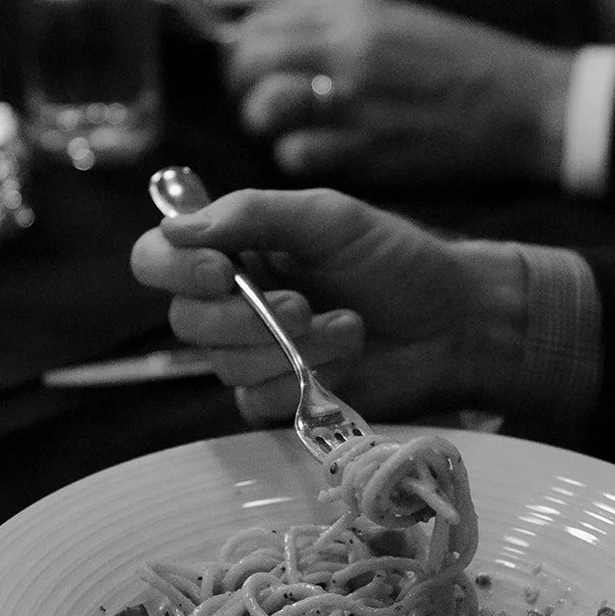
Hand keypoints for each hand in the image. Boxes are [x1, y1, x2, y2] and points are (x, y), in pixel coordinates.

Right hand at [130, 187, 526, 425]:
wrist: (456, 321)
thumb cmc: (396, 260)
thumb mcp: (329, 217)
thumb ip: (255, 214)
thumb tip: (180, 228)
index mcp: (234, 248)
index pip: (158, 258)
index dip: (173, 268)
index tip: (221, 271)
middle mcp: (233, 302)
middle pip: (186, 321)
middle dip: (244, 318)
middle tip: (300, 305)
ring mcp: (254, 354)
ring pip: (225, 366)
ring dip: (290, 347)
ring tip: (347, 326)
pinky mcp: (280, 398)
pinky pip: (256, 402)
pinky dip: (301, 380)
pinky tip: (348, 355)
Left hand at [225, 0, 572, 187]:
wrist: (530, 107)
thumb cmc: (469, 65)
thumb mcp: (402, 22)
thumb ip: (340, 25)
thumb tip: (276, 36)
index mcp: (356, 12)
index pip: (262, 19)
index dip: (247, 46)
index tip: (256, 64)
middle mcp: (348, 51)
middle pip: (251, 63)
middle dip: (244, 86)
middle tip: (261, 103)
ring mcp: (356, 103)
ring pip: (266, 112)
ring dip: (268, 126)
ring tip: (292, 131)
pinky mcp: (369, 153)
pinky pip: (299, 156)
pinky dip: (300, 158)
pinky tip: (323, 155)